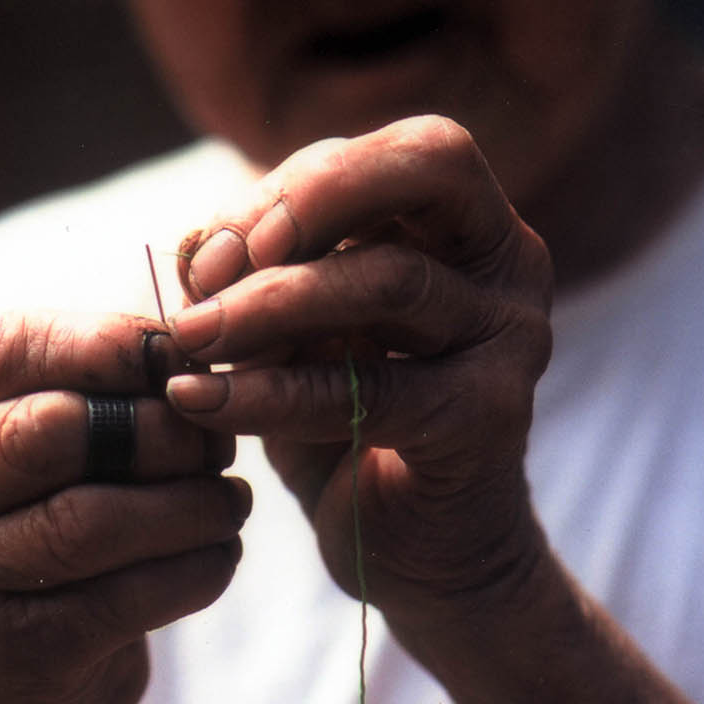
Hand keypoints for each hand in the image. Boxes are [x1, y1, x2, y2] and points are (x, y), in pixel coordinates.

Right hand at [0, 314, 250, 703]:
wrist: (3, 687)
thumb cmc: (26, 525)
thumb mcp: (26, 433)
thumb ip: (80, 377)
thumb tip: (181, 345)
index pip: (8, 344)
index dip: (112, 342)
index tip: (184, 357)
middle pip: (53, 429)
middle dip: (159, 428)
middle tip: (216, 440)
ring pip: (93, 517)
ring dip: (190, 502)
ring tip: (229, 498)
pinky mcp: (0, 654)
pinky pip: (127, 593)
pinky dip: (196, 567)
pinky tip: (219, 552)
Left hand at [165, 116, 552, 639]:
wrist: (423, 551)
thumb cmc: (350, 419)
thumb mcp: (296, 330)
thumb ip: (259, 275)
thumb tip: (198, 247)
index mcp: (469, 224)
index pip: (396, 152)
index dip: (301, 180)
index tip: (214, 249)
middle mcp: (509, 264)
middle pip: (434, 166)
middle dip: (308, 200)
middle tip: (218, 269)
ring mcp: (511, 338)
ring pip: (392, 278)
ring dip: (270, 302)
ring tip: (193, 336)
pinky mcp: (490, 417)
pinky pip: (370, 389)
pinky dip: (272, 392)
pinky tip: (202, 401)